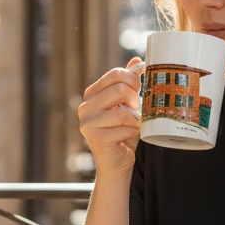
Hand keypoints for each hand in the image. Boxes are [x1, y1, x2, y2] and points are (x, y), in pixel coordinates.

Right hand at [78, 59, 142, 176]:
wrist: (118, 164)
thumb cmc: (124, 134)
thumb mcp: (128, 105)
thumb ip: (129, 83)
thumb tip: (137, 61)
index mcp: (92, 94)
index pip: (115, 74)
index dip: (133, 80)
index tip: (139, 91)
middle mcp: (86, 106)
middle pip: (120, 89)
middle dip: (135, 101)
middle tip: (135, 113)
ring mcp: (88, 122)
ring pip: (122, 111)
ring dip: (134, 120)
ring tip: (132, 127)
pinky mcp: (95, 138)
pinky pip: (123, 129)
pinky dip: (131, 133)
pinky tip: (128, 138)